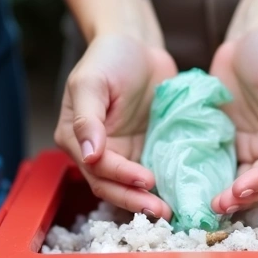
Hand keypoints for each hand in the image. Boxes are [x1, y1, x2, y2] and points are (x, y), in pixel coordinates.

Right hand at [56, 33, 176, 219]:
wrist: (136, 44)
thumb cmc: (109, 58)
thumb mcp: (91, 82)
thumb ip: (87, 118)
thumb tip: (89, 153)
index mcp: (76, 138)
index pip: (98, 167)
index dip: (121, 176)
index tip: (147, 180)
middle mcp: (97, 152)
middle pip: (111, 186)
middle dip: (134, 201)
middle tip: (161, 212)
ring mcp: (123, 154)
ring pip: (130, 188)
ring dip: (148, 202)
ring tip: (171, 213)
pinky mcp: (145, 151)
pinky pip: (153, 174)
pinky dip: (164, 188)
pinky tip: (180, 196)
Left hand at [208, 26, 257, 213]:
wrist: (247, 36)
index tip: (239, 189)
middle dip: (244, 198)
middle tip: (218, 205)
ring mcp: (251, 148)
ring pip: (245, 184)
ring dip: (230, 198)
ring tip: (209, 205)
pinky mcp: (229, 144)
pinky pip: (223, 169)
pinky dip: (214, 182)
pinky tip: (197, 188)